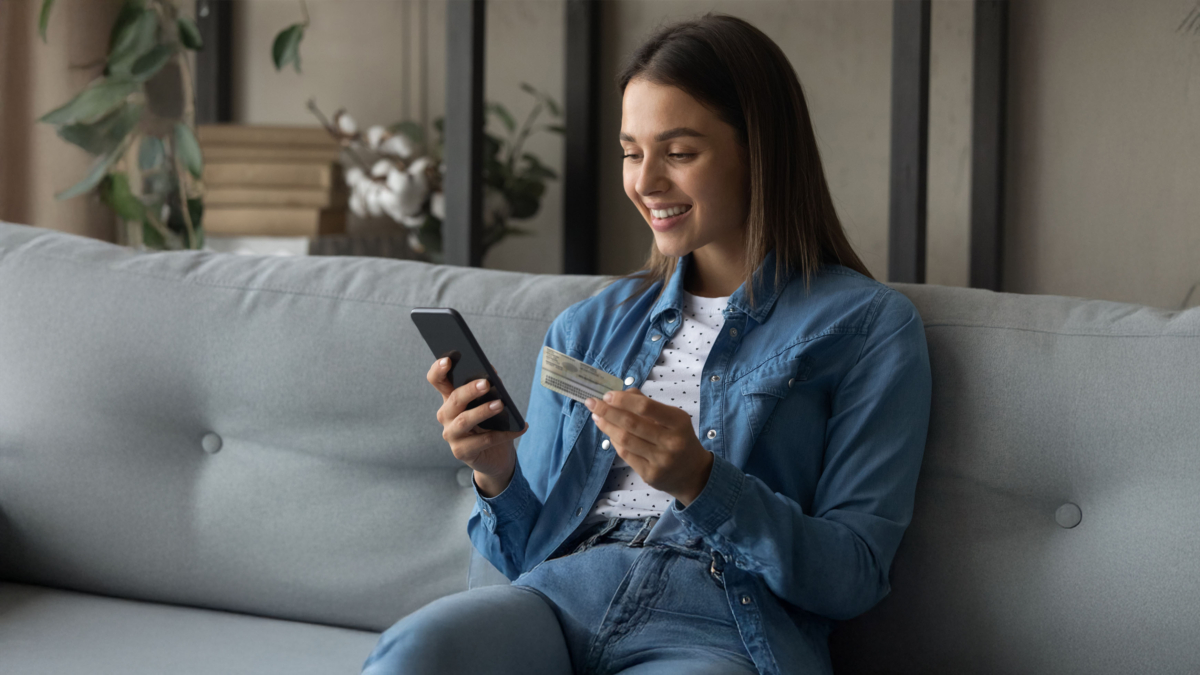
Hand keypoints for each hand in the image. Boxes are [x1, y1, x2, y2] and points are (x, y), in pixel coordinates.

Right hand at [427, 357, 528, 494]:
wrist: (496, 456)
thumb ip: (490, 387)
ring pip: (464, 421)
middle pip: (453, 400)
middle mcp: (446, 416)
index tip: (447, 359)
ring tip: (501, 404)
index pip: (437, 381)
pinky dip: (504, 434)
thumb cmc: (492, 424)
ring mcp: (451, 435)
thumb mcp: (491, 402)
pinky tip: (520, 428)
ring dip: (483, 411)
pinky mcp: (461, 452)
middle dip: (469, 390)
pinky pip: (483, 441)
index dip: (438, 370)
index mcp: (450, 399)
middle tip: (486, 383)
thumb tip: (493, 374)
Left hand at [584, 388, 713, 506]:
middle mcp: (671, 442)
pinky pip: (626, 455)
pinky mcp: (650, 475)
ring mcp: (660, 460)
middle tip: (592, 403)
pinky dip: (615, 442)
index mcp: (678, 422)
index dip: (623, 400)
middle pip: (631, 423)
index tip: (607, 395)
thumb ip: (647, 404)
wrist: (693, 474)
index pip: (646, 407)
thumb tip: (620, 394)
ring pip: (625, 440)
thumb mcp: (673, 418)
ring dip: (607, 426)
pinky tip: (610, 433)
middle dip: (607, 411)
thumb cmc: (679, 439)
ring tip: (597, 417)